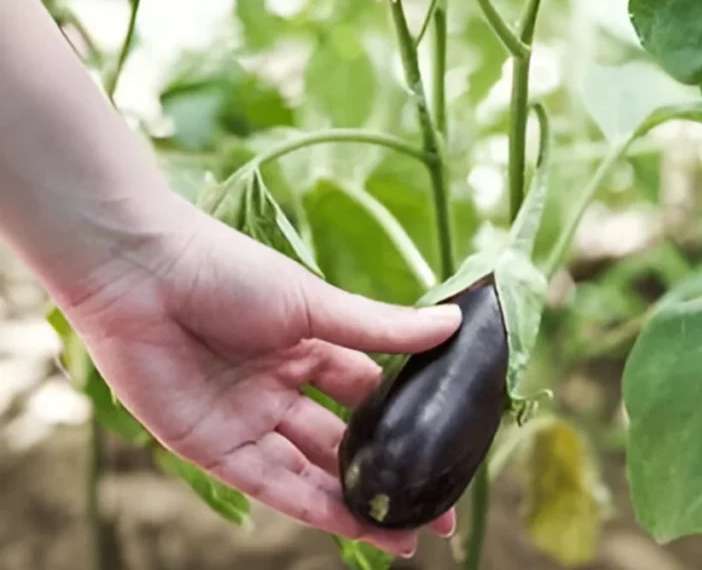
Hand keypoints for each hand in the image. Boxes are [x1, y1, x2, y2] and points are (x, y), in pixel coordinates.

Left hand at [59, 198, 461, 556]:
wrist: (141, 273)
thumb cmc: (228, 272)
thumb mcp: (316, 304)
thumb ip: (383, 329)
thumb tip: (453, 325)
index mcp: (307, 348)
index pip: (368, 396)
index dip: (407, 425)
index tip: (449, 451)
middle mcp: (280, 389)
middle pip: (344, 445)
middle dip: (386, 479)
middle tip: (435, 514)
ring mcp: (247, 420)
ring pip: (312, 473)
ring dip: (354, 505)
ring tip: (404, 535)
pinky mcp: (211, 446)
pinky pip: (270, 484)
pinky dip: (312, 506)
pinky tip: (353, 525)